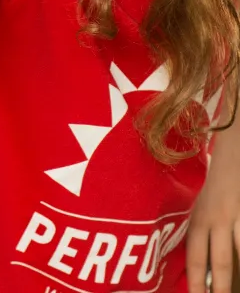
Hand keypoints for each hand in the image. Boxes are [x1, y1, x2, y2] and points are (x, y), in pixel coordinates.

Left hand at [187, 123, 239, 292]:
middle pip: (221, 262)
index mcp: (200, 219)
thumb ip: (205, 234)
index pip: (196, 258)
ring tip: (233, 292)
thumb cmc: (220, 187)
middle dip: (221, 288)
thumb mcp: (206, 208)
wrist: (234, 152)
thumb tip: (206, 270)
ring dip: (238, 277)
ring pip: (239, 253)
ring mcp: (235, 215)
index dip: (196, 282)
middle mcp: (216, 219)